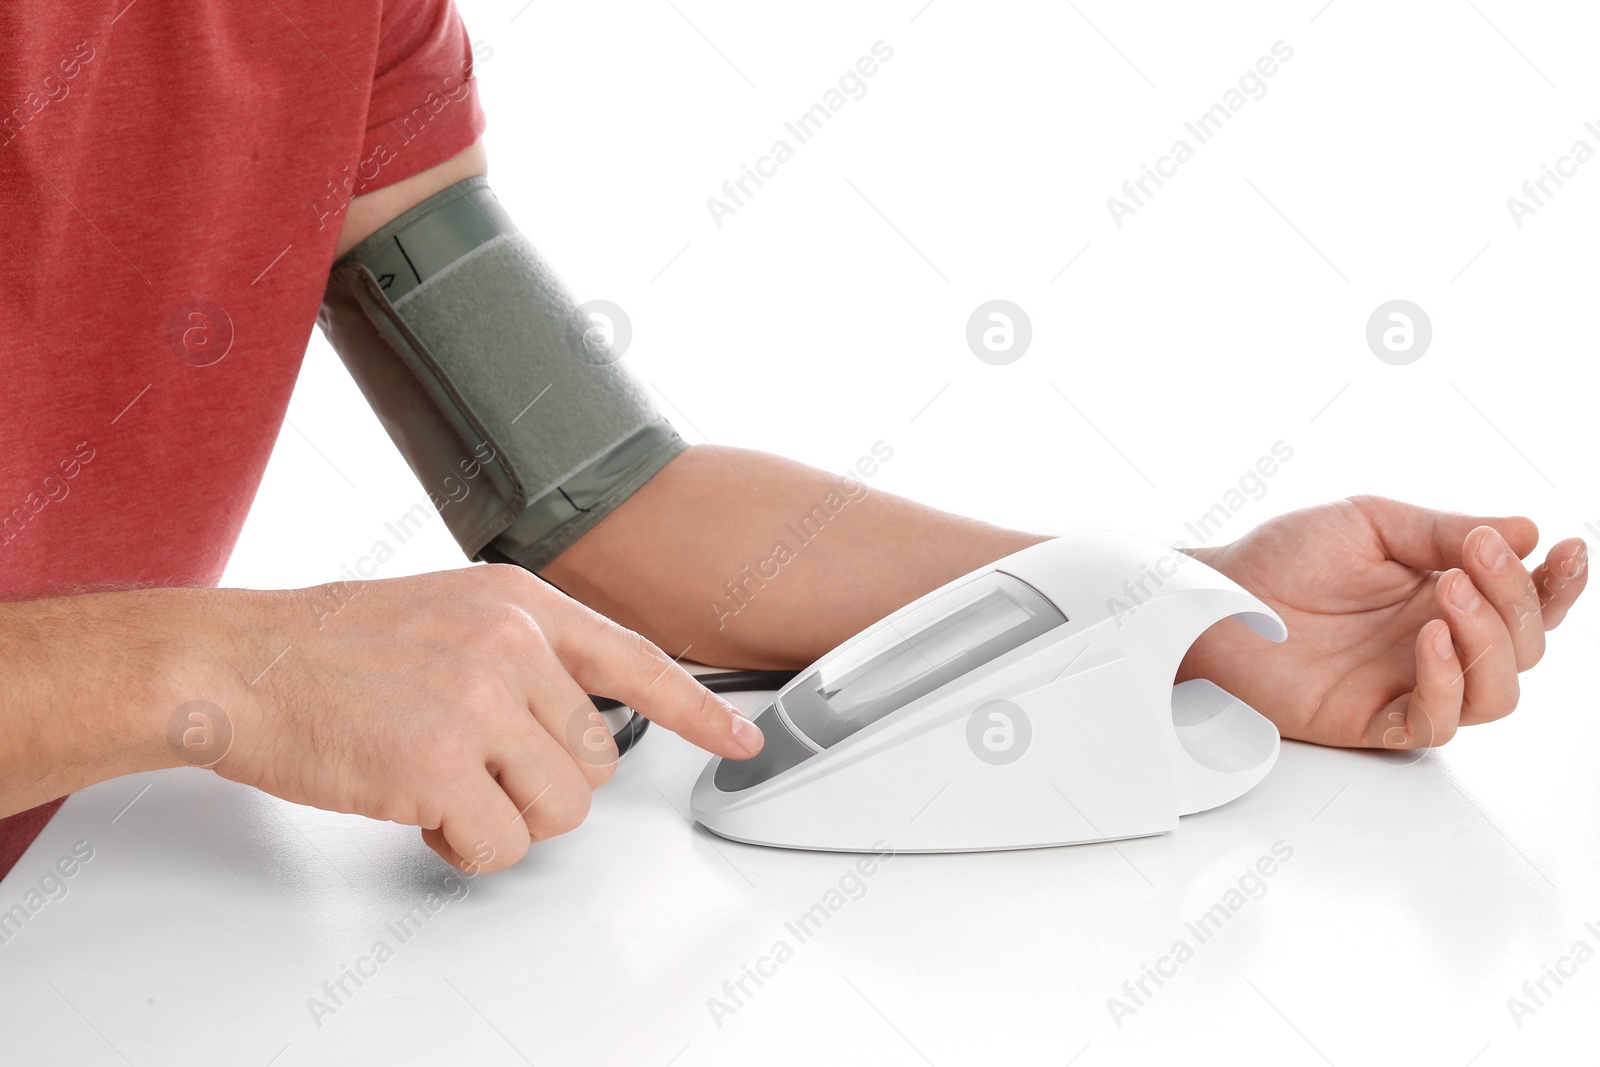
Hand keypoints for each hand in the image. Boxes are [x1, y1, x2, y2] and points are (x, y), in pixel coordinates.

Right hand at [189, 565, 763, 871]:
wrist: (238, 662)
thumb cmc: (331, 647)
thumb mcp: (447, 612)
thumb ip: (522, 652)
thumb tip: (580, 716)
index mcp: (519, 603)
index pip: (637, 660)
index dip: (697, 709)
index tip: (739, 738)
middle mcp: (512, 644)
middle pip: (595, 762)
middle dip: (541, 784)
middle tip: (472, 766)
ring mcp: (478, 701)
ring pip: (560, 812)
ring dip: (502, 818)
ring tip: (439, 782)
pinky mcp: (440, 762)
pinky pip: (499, 844)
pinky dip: (461, 845)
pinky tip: (414, 805)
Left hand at [1178, 496, 1587, 749]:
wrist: (1213, 595)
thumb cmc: (1281, 558)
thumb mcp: (1370, 522)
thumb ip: (1444, 530)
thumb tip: (1526, 530)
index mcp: (1443, 597)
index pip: (1526, 604)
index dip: (1558, 585)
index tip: (1568, 549)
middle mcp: (1434, 646)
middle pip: (1524, 649)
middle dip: (1515, 602)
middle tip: (1474, 560)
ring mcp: (1406, 685)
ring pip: (1497, 695)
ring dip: (1491, 644)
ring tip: (1451, 594)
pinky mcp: (1371, 720)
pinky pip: (1436, 723)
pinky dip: (1445, 682)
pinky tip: (1429, 636)